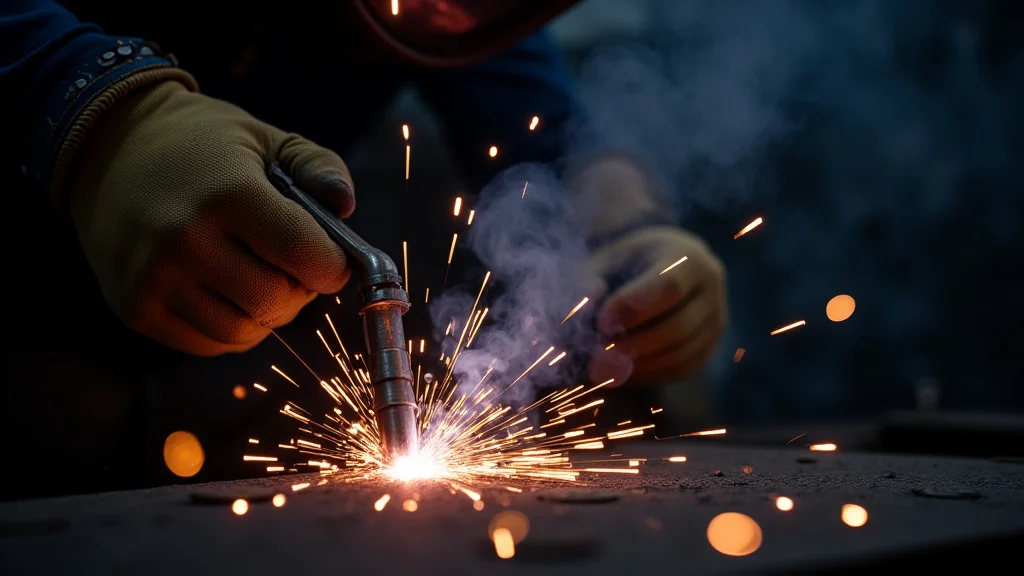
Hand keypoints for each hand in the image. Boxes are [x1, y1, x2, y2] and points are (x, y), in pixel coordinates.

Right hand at [68, 80, 353, 355]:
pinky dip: (233, 327)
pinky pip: (210, 344)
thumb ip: (318, 166)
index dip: (331, 266)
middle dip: (300, 291)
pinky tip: (227, 290)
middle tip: (293, 268)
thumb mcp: (266, 139)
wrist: (108, 149)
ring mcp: (153, 278)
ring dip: (267, 314)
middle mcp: (184, 239)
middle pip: (275, 301)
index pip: (303, 254)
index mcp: (227, 193)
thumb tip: (346, 206)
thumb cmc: (203, 145)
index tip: (331, 260)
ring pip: (244, 332)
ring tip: (259, 276)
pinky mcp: (135, 308)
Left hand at [586, 227, 727, 384]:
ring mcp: (717, 317)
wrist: (660, 266)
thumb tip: (590, 297)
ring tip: (605, 367)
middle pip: (678, 327)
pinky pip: (684, 368)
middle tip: (596, 359)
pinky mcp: (711, 343)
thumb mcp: (606, 260)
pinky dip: (651, 374)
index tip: (601, 323)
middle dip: (634, 347)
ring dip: (640, 366)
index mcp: (688, 255)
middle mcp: (712, 286)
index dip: (633, 309)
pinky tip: (624, 371)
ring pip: (682, 354)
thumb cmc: (627, 262)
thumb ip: (591, 277)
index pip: (668, 286)